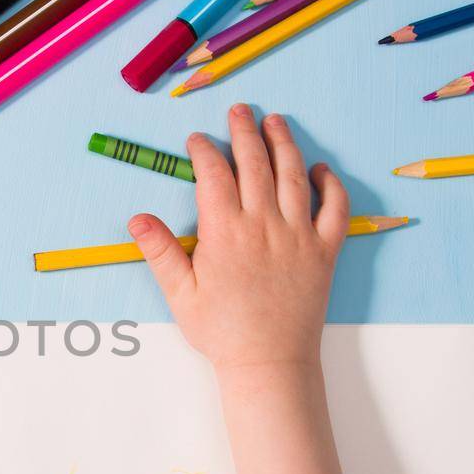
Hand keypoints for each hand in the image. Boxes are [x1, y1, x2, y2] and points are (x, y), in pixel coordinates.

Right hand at [128, 105, 348, 375]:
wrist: (269, 363)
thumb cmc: (221, 331)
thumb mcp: (180, 294)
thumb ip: (160, 252)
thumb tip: (137, 218)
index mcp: (225, 233)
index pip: (214, 175)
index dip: (205, 150)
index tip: (198, 139)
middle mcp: (264, 225)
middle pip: (255, 163)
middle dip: (244, 131)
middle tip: (240, 110)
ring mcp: (298, 235)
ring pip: (293, 175)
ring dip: (284, 143)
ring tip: (276, 122)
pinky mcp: (325, 251)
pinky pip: (335, 208)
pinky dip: (330, 184)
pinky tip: (319, 169)